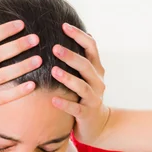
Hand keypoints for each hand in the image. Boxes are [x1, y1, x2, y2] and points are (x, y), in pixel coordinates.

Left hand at [50, 23, 110, 146]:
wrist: (97, 125)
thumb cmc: (85, 97)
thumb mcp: (86, 77)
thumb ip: (81, 59)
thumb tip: (73, 33)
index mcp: (97, 70)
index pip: (91, 47)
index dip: (79, 36)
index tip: (64, 26)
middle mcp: (98, 82)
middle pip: (86, 65)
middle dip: (71, 56)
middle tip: (55, 48)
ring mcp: (93, 99)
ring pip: (82, 86)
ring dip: (68, 78)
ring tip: (53, 71)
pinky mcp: (87, 114)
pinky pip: (76, 108)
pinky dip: (65, 104)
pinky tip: (53, 100)